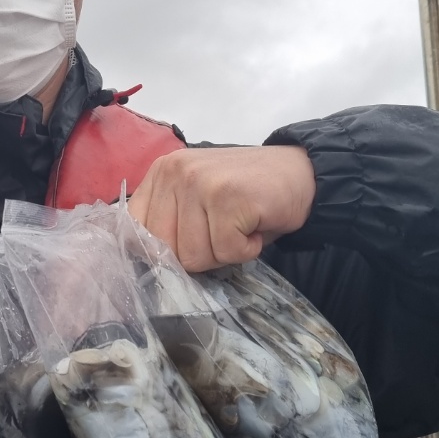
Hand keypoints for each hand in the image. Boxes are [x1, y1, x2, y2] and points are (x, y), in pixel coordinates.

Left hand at [127, 146, 314, 271]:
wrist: (303, 173)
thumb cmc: (247, 195)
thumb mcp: (197, 202)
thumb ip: (169, 221)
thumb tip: (146, 264)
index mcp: (161, 173)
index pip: (135, 230)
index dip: (162, 250)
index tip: (189, 246)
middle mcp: (175, 173)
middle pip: (165, 250)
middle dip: (199, 254)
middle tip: (224, 232)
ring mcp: (201, 183)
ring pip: (195, 256)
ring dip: (225, 253)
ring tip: (241, 226)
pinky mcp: (228, 198)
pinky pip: (227, 252)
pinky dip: (247, 250)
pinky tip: (255, 226)